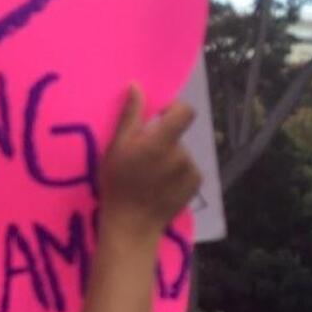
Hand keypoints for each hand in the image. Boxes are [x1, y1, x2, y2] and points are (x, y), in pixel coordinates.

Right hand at [101, 85, 200, 237]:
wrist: (131, 224)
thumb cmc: (117, 184)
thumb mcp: (115, 148)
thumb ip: (130, 116)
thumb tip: (136, 86)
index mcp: (161, 141)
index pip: (185, 111)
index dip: (174, 110)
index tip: (158, 119)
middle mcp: (181, 153)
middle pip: (177, 136)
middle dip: (163, 141)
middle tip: (142, 159)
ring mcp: (191, 171)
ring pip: (181, 154)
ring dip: (169, 159)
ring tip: (149, 177)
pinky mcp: (195, 185)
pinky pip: (188, 170)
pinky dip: (177, 174)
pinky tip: (161, 187)